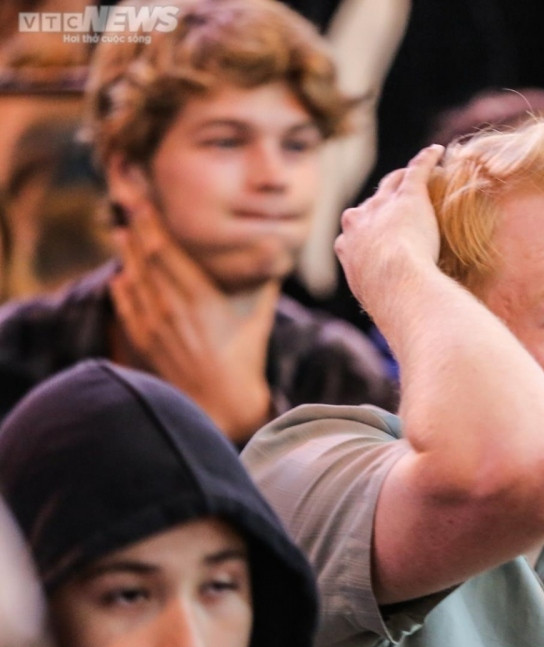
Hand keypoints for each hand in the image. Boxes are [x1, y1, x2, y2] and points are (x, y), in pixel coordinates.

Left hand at [110, 199, 275, 442]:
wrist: (222, 403)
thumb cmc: (245, 359)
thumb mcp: (259, 318)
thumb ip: (264, 284)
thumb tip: (276, 252)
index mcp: (201, 298)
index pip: (166, 250)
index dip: (151, 222)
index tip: (143, 199)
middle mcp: (172, 307)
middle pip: (144, 257)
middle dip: (134, 227)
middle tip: (126, 202)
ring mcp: (154, 325)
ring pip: (132, 278)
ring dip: (125, 254)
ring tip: (122, 232)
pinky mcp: (145, 341)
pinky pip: (126, 305)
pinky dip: (122, 286)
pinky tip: (122, 275)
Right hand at [335, 144, 445, 316]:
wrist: (395, 279)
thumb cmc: (389, 301)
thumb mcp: (380, 309)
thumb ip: (387, 314)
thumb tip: (404, 343)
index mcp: (348, 249)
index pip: (353, 234)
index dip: (365, 236)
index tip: (375, 242)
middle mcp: (357, 222)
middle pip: (367, 207)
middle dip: (378, 205)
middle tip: (394, 207)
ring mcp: (381, 206)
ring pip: (390, 185)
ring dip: (400, 179)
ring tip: (414, 176)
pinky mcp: (407, 196)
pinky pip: (416, 171)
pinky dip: (426, 160)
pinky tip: (438, 153)